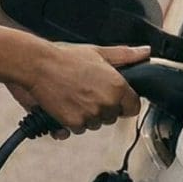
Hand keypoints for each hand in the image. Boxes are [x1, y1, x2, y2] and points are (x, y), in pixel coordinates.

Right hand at [22, 43, 147, 135]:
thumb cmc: (64, 57)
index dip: (122, 102)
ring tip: (72, 96)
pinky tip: (64, 105)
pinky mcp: (74, 124)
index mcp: (117, 86)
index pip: (133, 107)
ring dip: (86, 115)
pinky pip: (78, 129)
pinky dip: (71, 121)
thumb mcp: (97, 52)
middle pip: (112, 117)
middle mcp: (107, 103)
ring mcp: (91, 115)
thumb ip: (125, 55)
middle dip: (102, 107)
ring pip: (95, 124)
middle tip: (85, 90)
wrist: (37, 65)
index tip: (109, 96)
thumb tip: (145, 52)